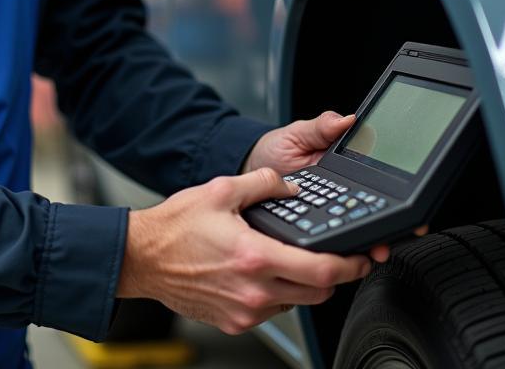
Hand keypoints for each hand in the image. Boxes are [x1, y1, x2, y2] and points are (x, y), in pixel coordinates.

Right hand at [116, 168, 372, 334]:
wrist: (143, 258)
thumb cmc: (175, 228)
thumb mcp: (220, 190)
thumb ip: (262, 183)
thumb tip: (289, 186)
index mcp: (255, 257)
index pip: (321, 271)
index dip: (350, 266)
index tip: (361, 258)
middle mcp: (254, 291)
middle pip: (317, 293)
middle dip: (332, 275)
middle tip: (332, 257)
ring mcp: (244, 311)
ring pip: (295, 303)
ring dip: (302, 284)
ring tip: (286, 258)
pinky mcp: (234, 322)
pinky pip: (271, 310)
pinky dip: (276, 293)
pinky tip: (260, 271)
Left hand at [243, 111, 428, 262]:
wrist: (248, 171)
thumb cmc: (274, 150)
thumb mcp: (297, 133)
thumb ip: (322, 127)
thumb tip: (349, 119)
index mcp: (345, 166)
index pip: (378, 181)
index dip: (396, 195)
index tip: (406, 206)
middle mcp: (342, 192)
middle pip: (373, 212)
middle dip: (388, 226)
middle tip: (389, 236)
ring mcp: (329, 212)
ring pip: (356, 230)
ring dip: (368, 240)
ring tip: (373, 247)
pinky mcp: (312, 228)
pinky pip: (329, 239)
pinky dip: (338, 248)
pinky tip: (341, 253)